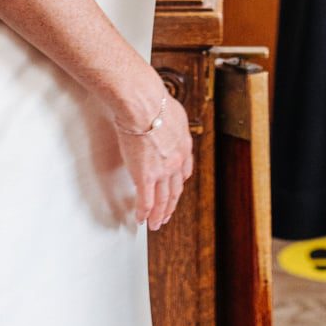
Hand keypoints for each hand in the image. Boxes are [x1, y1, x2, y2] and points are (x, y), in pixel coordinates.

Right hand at [115, 92, 193, 230]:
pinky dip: (144, 213)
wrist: (144, 104)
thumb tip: (166, 117)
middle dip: (171, 205)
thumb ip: (171, 120)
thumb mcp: (173, 110)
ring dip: (159, 214)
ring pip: (163, 199)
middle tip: (167, 215)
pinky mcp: (145, 176)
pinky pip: (145, 200)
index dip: (179, 182)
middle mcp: (177, 161)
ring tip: (155, 224)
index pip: (184, 170)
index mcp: (183, 145)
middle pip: (176, 189)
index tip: (176, 188)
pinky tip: (141, 220)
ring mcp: (162, 171)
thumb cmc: (153, 101)